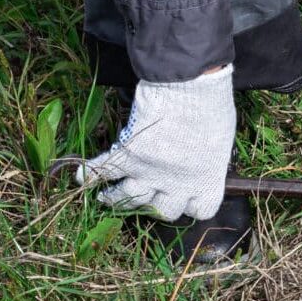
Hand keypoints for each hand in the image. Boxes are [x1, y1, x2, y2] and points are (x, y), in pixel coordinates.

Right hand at [77, 66, 235, 221]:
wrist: (190, 88)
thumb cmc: (211, 108)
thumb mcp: (221, 140)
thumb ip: (209, 159)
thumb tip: (202, 160)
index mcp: (205, 180)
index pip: (200, 211)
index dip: (193, 205)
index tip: (188, 198)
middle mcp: (176, 183)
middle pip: (161, 211)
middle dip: (154, 206)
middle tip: (148, 196)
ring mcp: (149, 172)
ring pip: (126, 197)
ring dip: (115, 198)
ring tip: (107, 197)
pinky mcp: (128, 155)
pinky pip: (102, 170)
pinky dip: (88, 174)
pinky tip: (80, 177)